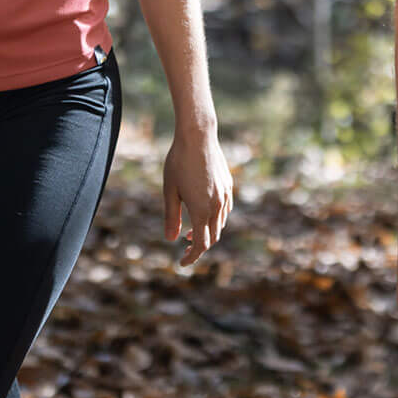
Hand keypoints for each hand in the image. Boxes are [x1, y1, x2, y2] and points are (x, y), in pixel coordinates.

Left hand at [163, 127, 232, 268]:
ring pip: (221, 223)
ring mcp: (225, 194)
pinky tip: (204, 212)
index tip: (181, 262)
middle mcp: (217, 205)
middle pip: (213, 236)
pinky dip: (216, 218)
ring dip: (208, 232)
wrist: (198, 136)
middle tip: (184, 246)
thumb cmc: (179, 162)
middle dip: (200, 246)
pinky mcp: (228, 184)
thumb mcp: (169, 191)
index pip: (201, 244)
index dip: (192, 256)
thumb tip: (171, 239)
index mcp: (202, 209)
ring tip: (191, 230)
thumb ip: (171, 217)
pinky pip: (225, 209)